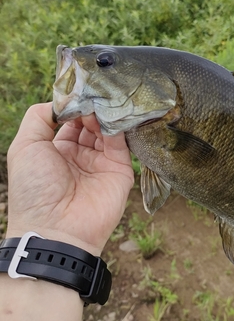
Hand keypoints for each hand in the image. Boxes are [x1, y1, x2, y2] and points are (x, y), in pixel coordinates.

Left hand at [7, 102, 133, 255]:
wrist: (55, 229)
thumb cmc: (34, 189)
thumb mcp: (24, 147)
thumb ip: (38, 117)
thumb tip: (61, 101)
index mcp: (58, 150)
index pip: (70, 120)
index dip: (73, 105)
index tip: (77, 90)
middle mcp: (81, 155)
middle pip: (91, 122)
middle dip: (90, 106)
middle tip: (92, 94)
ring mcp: (101, 162)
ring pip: (107, 129)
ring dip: (103, 114)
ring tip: (99, 104)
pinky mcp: (120, 170)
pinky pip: (121, 143)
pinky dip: (117, 127)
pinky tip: (110, 115)